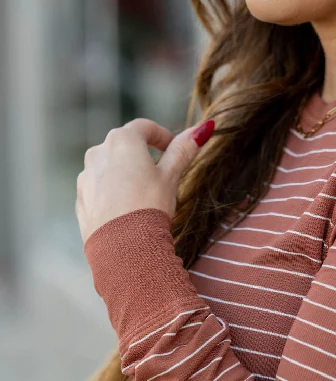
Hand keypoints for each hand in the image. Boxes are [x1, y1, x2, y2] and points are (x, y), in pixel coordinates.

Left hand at [76, 118, 214, 245]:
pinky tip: (126, 212)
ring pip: (109, 168)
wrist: (124, 247)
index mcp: (122, 140)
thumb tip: (202, 130)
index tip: (172, 148)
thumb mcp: (171, 178)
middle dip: (141, 156)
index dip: (162, 136)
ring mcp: (86, 177)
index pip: (145, 127)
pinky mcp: (82, 200)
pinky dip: (112, 194)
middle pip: (124, 146)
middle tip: (159, 175)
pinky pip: (99, 190)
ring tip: (141, 198)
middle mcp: (98, 152)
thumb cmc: (149, 207)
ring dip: (125, 175)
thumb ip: (183, 151)